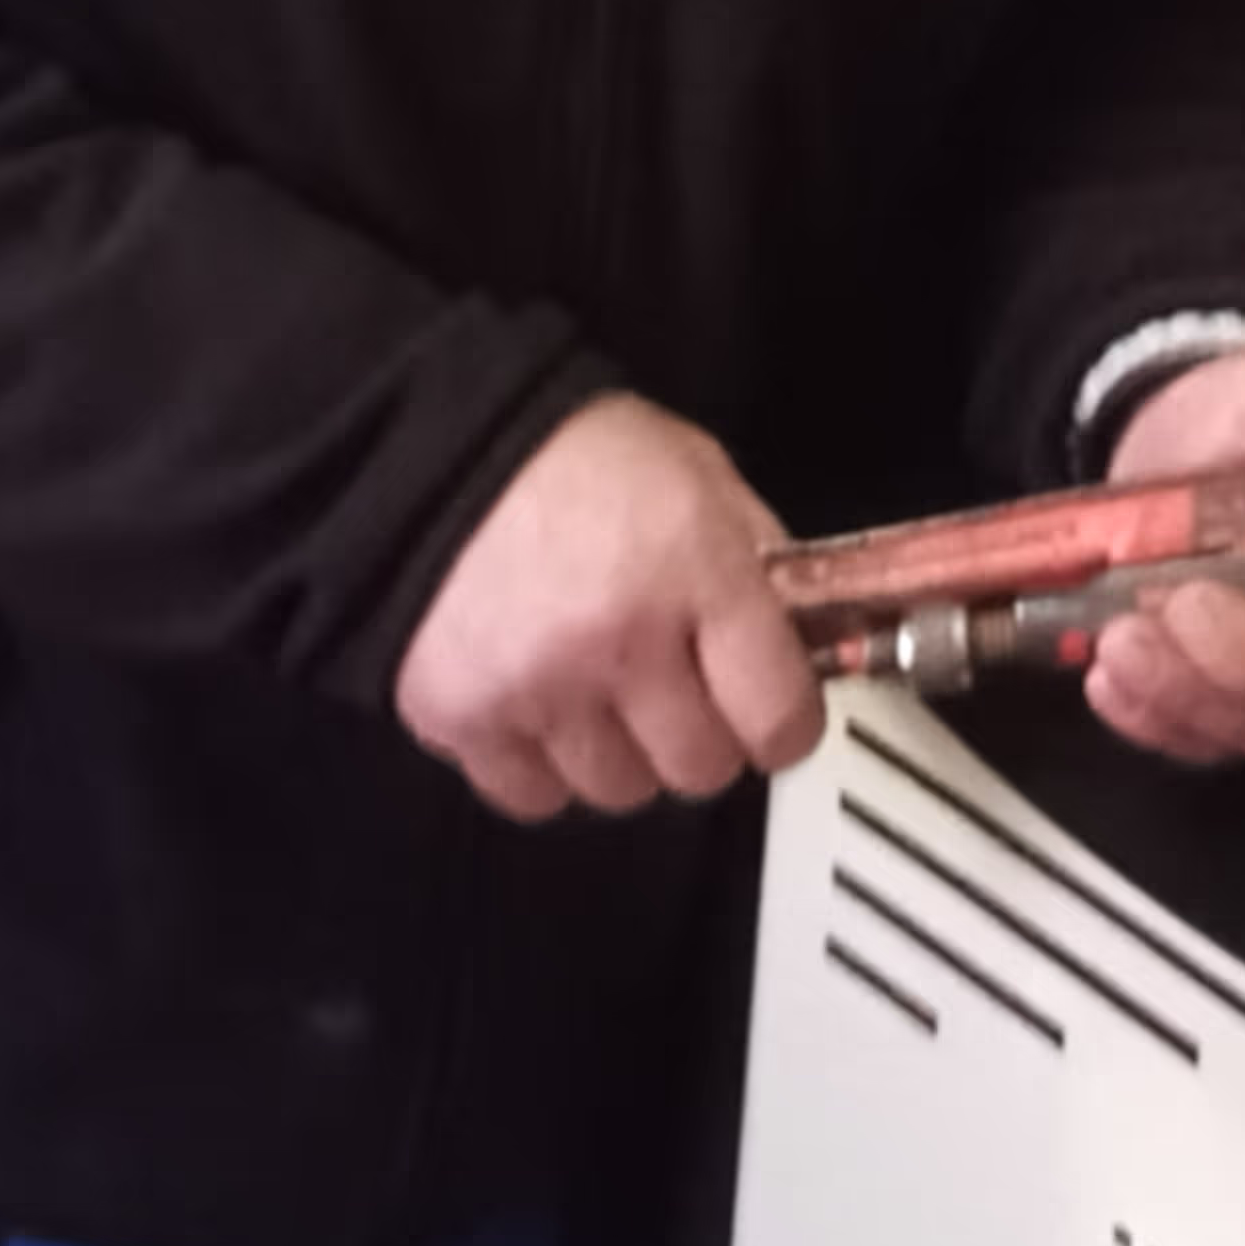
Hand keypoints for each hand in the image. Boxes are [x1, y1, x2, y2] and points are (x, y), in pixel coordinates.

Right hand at [394, 391, 826, 823]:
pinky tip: (541, 700)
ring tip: (597, 681)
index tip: (772, 714)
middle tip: (677, 687)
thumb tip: (805, 638)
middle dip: (700, 734)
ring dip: (619, 751)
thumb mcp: (701, 476)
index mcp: (694, 573)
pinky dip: (541, 763)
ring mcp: (538, 689)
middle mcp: (619, 642)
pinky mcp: (463, 719)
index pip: (779, 717)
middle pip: (700, 769)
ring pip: (618, 789)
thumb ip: (760, 563)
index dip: (784, 722)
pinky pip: (533, 795)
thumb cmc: (572, 456)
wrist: (439, 450)